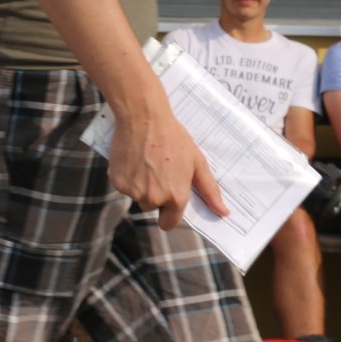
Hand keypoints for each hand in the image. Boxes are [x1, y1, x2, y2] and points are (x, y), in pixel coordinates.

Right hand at [106, 99, 228, 230]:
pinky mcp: (117, 182)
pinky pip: (122, 186)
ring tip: (144, 162)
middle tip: (157, 170)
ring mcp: (133, 191)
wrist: (143, 117)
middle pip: (151, 207)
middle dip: (154, 194)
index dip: (168, 213)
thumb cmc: (173, 137)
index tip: (167, 201)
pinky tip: (132, 159)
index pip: (169, 223)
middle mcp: (154, 199)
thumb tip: (223, 212)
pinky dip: (126, 176)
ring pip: (136, 196)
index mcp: (175, 197)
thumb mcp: (197, 162)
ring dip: (139, 185)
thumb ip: (210, 190)